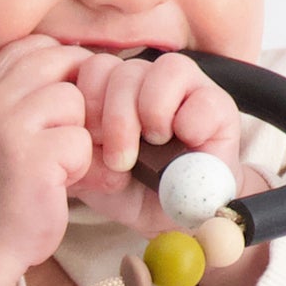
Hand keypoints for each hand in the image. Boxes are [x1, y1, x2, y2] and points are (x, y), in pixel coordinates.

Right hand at [0, 38, 93, 285]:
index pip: (38, 48)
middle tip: (80, 136)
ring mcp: (7, 125)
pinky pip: (80, 141)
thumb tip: (97, 74)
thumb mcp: (7, 133)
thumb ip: (36, 102)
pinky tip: (64, 186)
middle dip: (84, 97)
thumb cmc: (1, 191)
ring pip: (74, 100)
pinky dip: (84, 167)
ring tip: (66, 167)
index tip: (69, 107)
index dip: (66, 69)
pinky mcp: (29, 156)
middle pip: (63, 62)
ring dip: (82, 136)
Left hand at [70, 52, 242, 234]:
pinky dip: (190, 122)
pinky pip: (203, 97)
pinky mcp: (219, 106)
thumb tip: (66, 131)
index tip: (91, 139)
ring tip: (154, 143)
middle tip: (119, 156)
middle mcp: (147, 80)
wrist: (174, 218)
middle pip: (123, 68)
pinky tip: (185, 143)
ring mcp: (186, 89)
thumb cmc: (133, 190)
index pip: (92, 66)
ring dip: (152, 111)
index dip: (87, 100)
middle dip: (116, 115)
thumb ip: (74, 145)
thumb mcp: (91, 171)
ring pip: (165, 69)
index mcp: (112, 89)